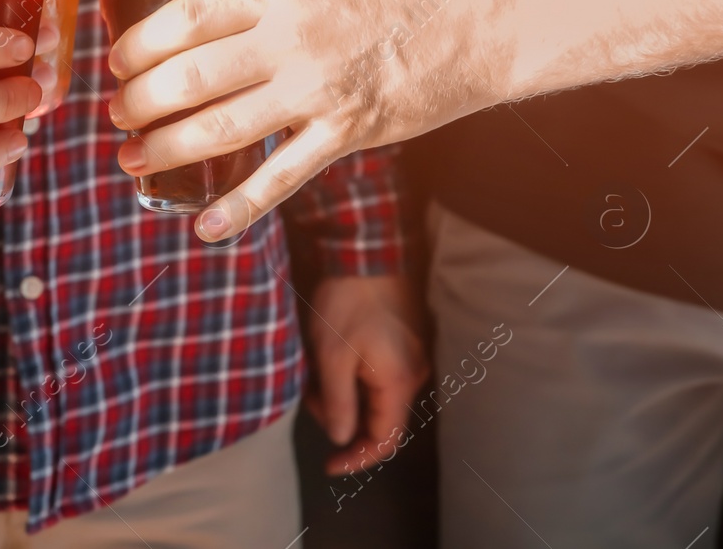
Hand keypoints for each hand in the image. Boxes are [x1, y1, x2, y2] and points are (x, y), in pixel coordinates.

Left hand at [108, 0, 508, 240]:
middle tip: (118, 113)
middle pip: (189, 78)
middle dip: (139, 102)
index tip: (116, 59)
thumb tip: (213, 12)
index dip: (140, 44)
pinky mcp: (347, 135)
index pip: (187, 18)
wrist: (485, 13)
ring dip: (166, 149)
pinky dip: (238, 208)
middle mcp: (291, 41)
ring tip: (133, 157)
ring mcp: (317, 93)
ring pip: (220, 130)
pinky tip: (203, 226)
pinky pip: (281, 179)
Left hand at [306, 275, 427, 475]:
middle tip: (310, 396)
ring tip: (315, 372)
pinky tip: (329, 361)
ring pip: (374, 398)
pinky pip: (376, 378)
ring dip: (342, 395)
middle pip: (378, 419)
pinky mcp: (400, 346)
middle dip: (341, 417)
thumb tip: (342, 439)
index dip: (358, 458)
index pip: (386, 440)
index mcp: (399, 382)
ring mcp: (408, 359)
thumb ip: (338, 403)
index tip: (330, 465)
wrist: (362, 257)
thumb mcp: (331, 357)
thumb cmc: (346, 304)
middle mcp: (412, 375)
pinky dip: (351, 379)